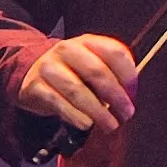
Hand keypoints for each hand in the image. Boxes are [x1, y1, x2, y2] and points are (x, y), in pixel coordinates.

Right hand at [19, 33, 144, 137]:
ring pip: (77, 90)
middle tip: (126, 113)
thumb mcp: (92, 65)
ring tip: (110, 125)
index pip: (113, 52)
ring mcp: (49, 67)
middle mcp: (67, 49)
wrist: (33, 74)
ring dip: (98, 111)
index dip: (128, 74)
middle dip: (116, 96)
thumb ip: (112, 75)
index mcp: (87, 42)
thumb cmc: (73, 72)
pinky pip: (59, 103)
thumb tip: (129, 96)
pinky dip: (76, 117)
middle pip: (96, 72)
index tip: (134, 93)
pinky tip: (87, 124)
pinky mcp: (36, 86)